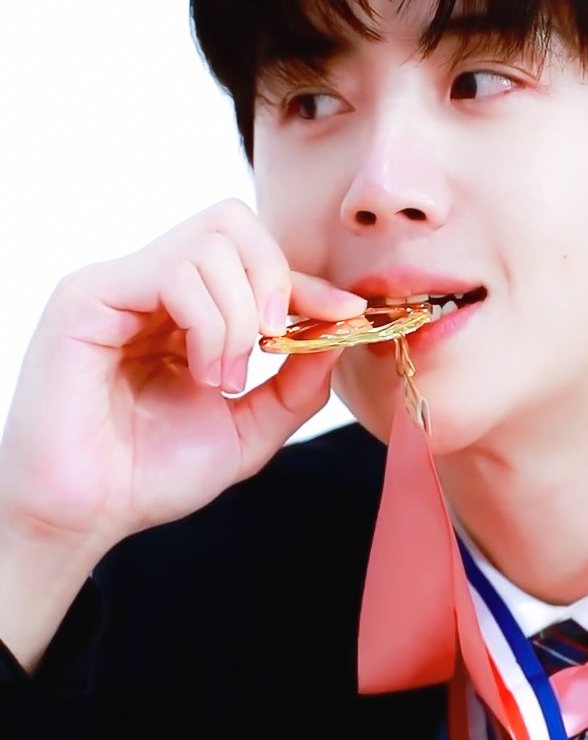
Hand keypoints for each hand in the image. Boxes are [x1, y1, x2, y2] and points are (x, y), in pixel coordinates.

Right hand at [0, 198, 364, 553]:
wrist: (88, 514)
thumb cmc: (151, 475)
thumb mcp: (249, 429)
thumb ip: (297, 384)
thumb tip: (340, 329)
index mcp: (185, 310)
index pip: (255, 260)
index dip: (308, 283)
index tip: (346, 315)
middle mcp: (150, 287)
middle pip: (234, 224)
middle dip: (275, 280)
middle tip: (272, 346)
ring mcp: (119, 286)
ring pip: (211, 242)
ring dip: (239, 317)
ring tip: (223, 379)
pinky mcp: (89, 296)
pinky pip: (175, 270)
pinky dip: (209, 322)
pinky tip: (200, 374)